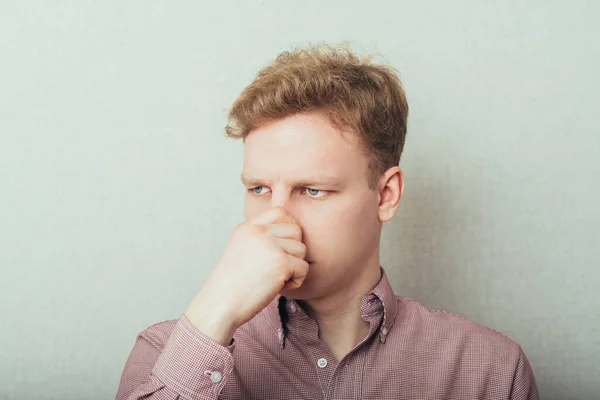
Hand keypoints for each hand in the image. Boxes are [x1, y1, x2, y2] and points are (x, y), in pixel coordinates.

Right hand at [184, 206, 309, 344]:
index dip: (288, 227)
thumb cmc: (230, 284)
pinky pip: (304, 268)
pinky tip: (278, 287)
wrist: (220, 305)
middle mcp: (258, 232)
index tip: (283, 246)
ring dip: (294, 267)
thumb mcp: (238, 250)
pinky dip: (295, 281)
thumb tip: (285, 236)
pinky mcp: (281, 264)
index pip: (279, 211)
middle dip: (294, 250)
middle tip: (280, 267)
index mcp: (247, 227)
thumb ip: (258, 239)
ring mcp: (270, 246)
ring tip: (276, 279)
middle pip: (296, 229)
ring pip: (302, 250)